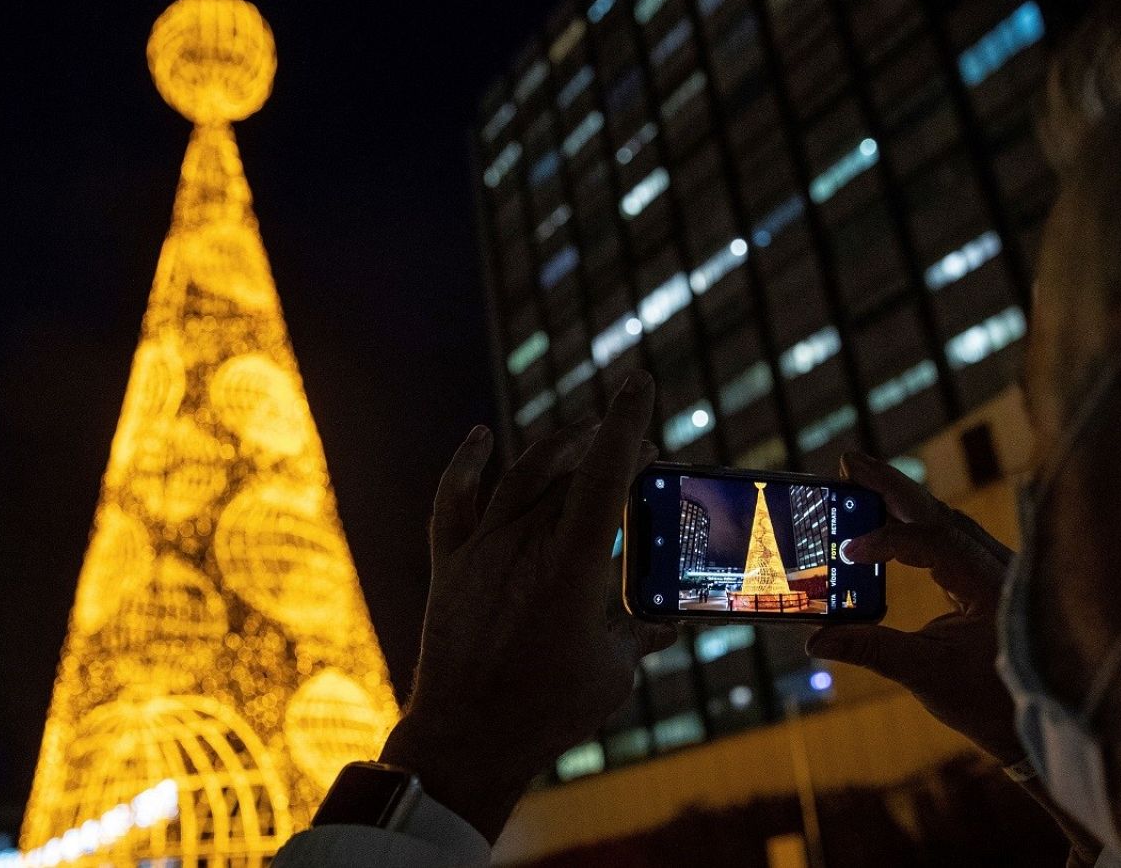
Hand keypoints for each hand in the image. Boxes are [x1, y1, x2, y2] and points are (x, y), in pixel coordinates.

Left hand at [380, 371, 675, 840]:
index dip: (625, 422)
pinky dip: (466, 464)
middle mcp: (524, 542)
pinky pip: (453, 501)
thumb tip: (669, 625)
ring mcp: (481, 549)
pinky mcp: (451, 565)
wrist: (466, 739)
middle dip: (604, 447)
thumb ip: (641, 637)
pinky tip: (481, 436)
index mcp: (573, 562)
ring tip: (582, 434)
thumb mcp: (613, 672)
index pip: (604, 472)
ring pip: (519, 475)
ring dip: (555, 448)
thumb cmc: (547, 710)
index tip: (638, 382)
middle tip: (634, 446)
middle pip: (567, 470)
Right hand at [805, 451, 1024, 763]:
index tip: (849, 550)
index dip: (888, 540)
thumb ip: (871, 650)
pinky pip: (949, 538)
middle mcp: (998, 566)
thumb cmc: (993, 703)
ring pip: (946, 520)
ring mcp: (995, 570)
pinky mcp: (988, 580)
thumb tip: (816, 640)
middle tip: (848, 462)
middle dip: (892, 486)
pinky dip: (915, 523)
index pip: (934, 541)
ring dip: (902, 500)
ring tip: (860, 478)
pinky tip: (889, 518)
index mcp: (991, 583)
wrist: (1041, 725)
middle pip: (939, 512)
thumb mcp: (928, 675)